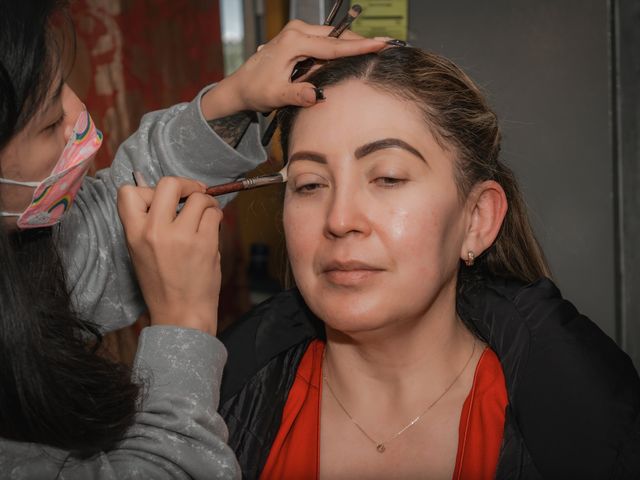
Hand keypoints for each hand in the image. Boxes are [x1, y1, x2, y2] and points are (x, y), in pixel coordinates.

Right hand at [117, 177, 222, 335]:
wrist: (181, 314)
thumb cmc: (162, 284)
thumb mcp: (140, 252)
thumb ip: (149, 223)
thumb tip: (169, 195)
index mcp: (133, 233)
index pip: (128, 191)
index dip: (148, 189)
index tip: (164, 200)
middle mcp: (154, 231)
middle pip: (169, 183)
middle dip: (185, 184)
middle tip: (193, 194)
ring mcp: (181, 237)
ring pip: (199, 197)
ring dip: (206, 202)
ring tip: (206, 215)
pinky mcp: (205, 244)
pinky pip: (214, 213)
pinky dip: (216, 216)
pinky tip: (212, 228)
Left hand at [202, 19, 386, 117]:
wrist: (241, 86)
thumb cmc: (256, 90)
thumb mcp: (276, 96)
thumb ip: (297, 95)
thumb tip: (315, 96)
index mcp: (294, 42)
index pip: (334, 45)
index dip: (360, 45)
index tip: (382, 43)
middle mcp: (297, 31)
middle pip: (337, 36)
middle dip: (360, 41)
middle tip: (385, 45)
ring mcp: (297, 32)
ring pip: (332, 37)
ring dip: (349, 45)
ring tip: (373, 50)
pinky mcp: (298, 38)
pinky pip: (324, 41)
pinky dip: (338, 48)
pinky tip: (350, 55)